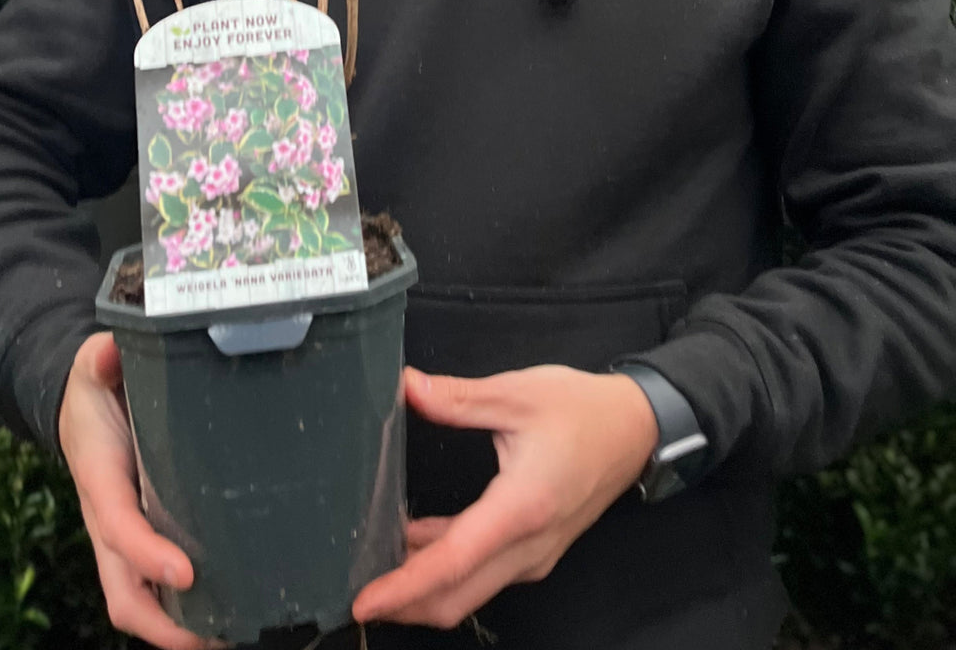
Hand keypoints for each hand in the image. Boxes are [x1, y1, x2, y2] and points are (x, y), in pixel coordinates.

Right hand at [59, 332, 218, 649]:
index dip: (148, 556)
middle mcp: (109, 520)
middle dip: (165, 624)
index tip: (187, 572)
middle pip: (124, 594)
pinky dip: (188, 610)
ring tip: (235, 634)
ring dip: (181, 629)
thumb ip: (100, 359)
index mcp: (99, 479)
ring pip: (141, 601)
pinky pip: (158, 587)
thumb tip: (109, 352)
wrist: (85, 402)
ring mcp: (126, 535)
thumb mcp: (93, 367)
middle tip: (218, 634)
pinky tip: (234, 611)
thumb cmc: (96, 389)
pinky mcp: (146, 535)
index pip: (120, 528)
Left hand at [350, 365, 659, 630]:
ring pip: (470, 591)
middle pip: (457, 595)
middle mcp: (529, 544)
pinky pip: (483, 573)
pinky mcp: (535, 548)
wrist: (636, 428)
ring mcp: (534, 553)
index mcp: (522, 508)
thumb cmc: (582, 410)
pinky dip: (445, 570)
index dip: (404, 586)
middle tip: (354, 593)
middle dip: (404, 603)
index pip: (454, 562)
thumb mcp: (516, 394)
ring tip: (373, 566)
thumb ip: (456, 397)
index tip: (364, 601)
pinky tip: (411, 545)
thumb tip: (407, 387)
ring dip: (422, 589)